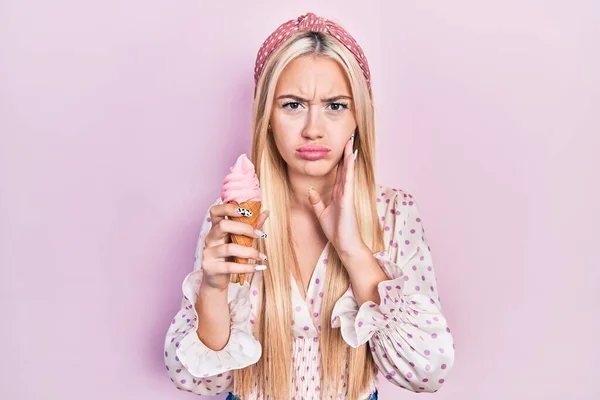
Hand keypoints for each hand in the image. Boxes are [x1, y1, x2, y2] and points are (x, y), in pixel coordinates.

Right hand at [201, 203, 268, 290]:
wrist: (216, 280)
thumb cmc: (229, 257)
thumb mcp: (239, 240)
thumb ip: (251, 226)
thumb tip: (266, 212)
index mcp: (215, 228)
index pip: (215, 211)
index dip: (230, 208)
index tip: (248, 212)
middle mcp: (210, 238)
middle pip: (223, 225)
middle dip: (245, 228)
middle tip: (261, 235)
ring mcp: (208, 253)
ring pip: (229, 248)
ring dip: (250, 252)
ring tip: (262, 256)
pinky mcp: (211, 268)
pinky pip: (230, 267)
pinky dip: (247, 267)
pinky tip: (258, 267)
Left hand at [308, 135, 363, 256]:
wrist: (345, 245)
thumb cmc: (336, 231)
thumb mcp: (321, 214)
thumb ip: (317, 202)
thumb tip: (311, 191)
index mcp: (338, 195)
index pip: (338, 174)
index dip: (339, 161)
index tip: (339, 149)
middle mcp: (344, 193)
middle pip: (344, 170)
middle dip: (345, 155)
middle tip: (347, 139)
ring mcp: (347, 196)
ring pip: (348, 172)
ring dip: (349, 157)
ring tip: (349, 143)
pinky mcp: (348, 200)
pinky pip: (348, 181)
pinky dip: (349, 169)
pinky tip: (350, 159)